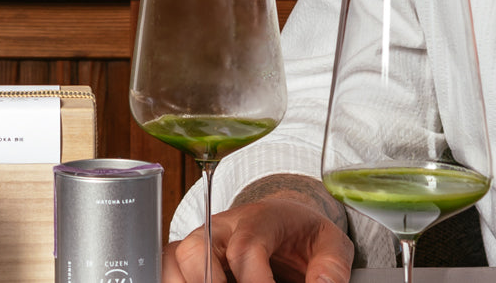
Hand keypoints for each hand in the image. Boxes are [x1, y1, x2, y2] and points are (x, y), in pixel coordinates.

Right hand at [162, 198, 353, 282]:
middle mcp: (222, 226)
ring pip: (172, 262)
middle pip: (195, 250)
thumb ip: (331, 267)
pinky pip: (164, 272)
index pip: (245, 248)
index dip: (254, 281)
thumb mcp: (331, 244)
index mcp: (260, 218)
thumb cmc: (303, 235)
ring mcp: (199, 241)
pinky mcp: (184, 259)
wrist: (286, 223)